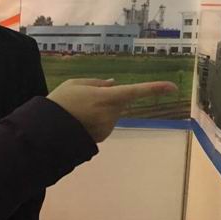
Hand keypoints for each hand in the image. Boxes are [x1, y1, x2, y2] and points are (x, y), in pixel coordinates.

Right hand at [47, 79, 176, 142]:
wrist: (47, 130)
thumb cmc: (59, 102)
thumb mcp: (75, 83)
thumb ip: (97, 83)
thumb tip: (114, 84)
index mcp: (105, 97)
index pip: (135, 91)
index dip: (155, 88)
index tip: (173, 87)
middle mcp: (110, 113)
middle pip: (120, 102)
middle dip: (109, 98)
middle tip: (84, 99)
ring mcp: (107, 127)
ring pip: (112, 113)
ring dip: (100, 110)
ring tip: (78, 111)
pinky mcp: (103, 137)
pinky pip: (105, 123)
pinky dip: (96, 120)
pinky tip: (80, 121)